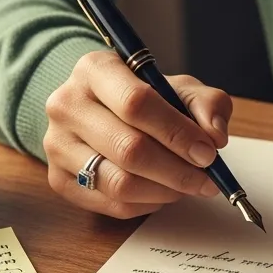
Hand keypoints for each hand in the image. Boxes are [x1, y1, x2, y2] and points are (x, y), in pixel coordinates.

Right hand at [43, 50, 231, 217]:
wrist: (102, 110)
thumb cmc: (147, 98)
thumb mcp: (180, 88)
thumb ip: (207, 104)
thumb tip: (215, 136)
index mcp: (96, 69)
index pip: (137, 103)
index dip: (177, 132)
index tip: (208, 152)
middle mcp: (67, 105)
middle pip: (128, 148)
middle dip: (177, 170)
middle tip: (208, 178)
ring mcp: (57, 144)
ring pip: (119, 183)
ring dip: (165, 191)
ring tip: (189, 185)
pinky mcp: (58, 179)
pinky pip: (111, 204)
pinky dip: (147, 204)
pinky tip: (162, 191)